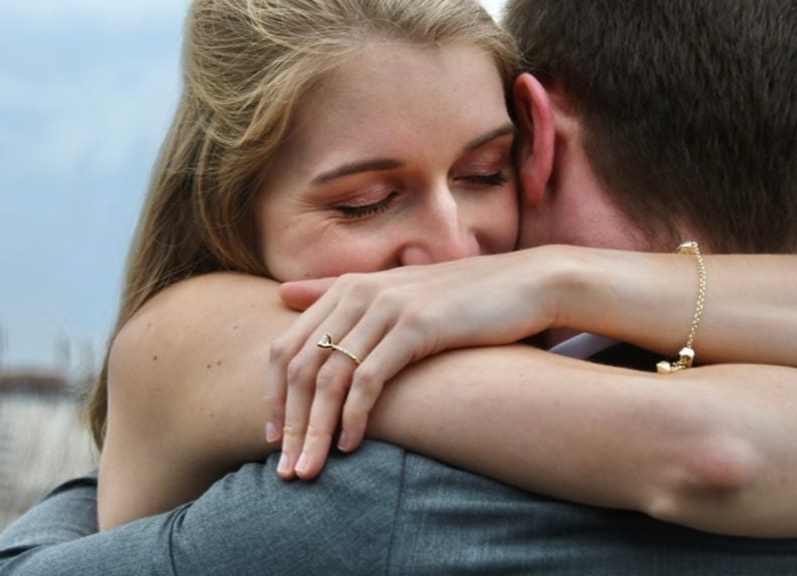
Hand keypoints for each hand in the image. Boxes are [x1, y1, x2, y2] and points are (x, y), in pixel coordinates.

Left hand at [266, 248, 565, 479]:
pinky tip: (351, 447)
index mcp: (346, 288)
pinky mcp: (415, 325)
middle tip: (286, 470)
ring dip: (315, 431)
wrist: (525, 284)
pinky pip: (369, 379)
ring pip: (329, 379)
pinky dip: (355, 416)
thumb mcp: (393, 293)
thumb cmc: (459, 299)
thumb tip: (283, 295)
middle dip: (289, 425)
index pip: (285, 347)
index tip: (273, 440)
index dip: (272, 397)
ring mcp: (386, 307)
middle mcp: (358, 293)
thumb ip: (335, 294)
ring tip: (310, 470)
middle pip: (300, 368)